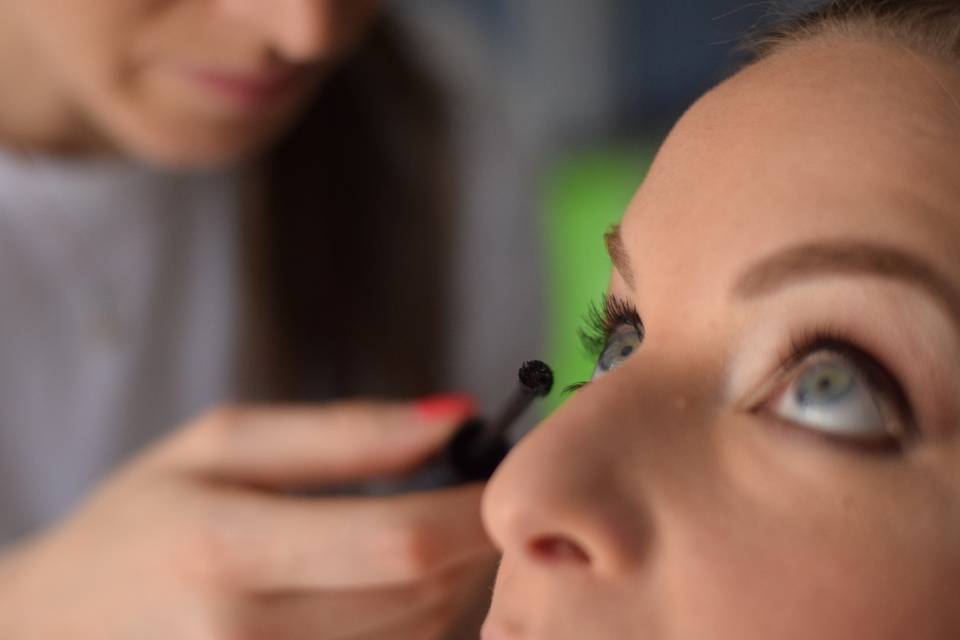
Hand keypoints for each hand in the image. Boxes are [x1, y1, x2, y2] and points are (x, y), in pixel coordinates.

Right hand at [0, 400, 496, 638]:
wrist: (60, 624)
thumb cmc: (142, 519)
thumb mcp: (223, 444)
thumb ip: (343, 433)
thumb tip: (456, 417)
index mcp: (227, 551)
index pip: (399, 543)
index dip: (470, 510)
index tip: (496, 477)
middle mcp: (247, 636)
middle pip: (422, 596)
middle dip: (467, 542)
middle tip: (458, 497)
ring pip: (418, 636)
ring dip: (446, 583)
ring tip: (411, 538)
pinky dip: (414, 623)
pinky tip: (384, 588)